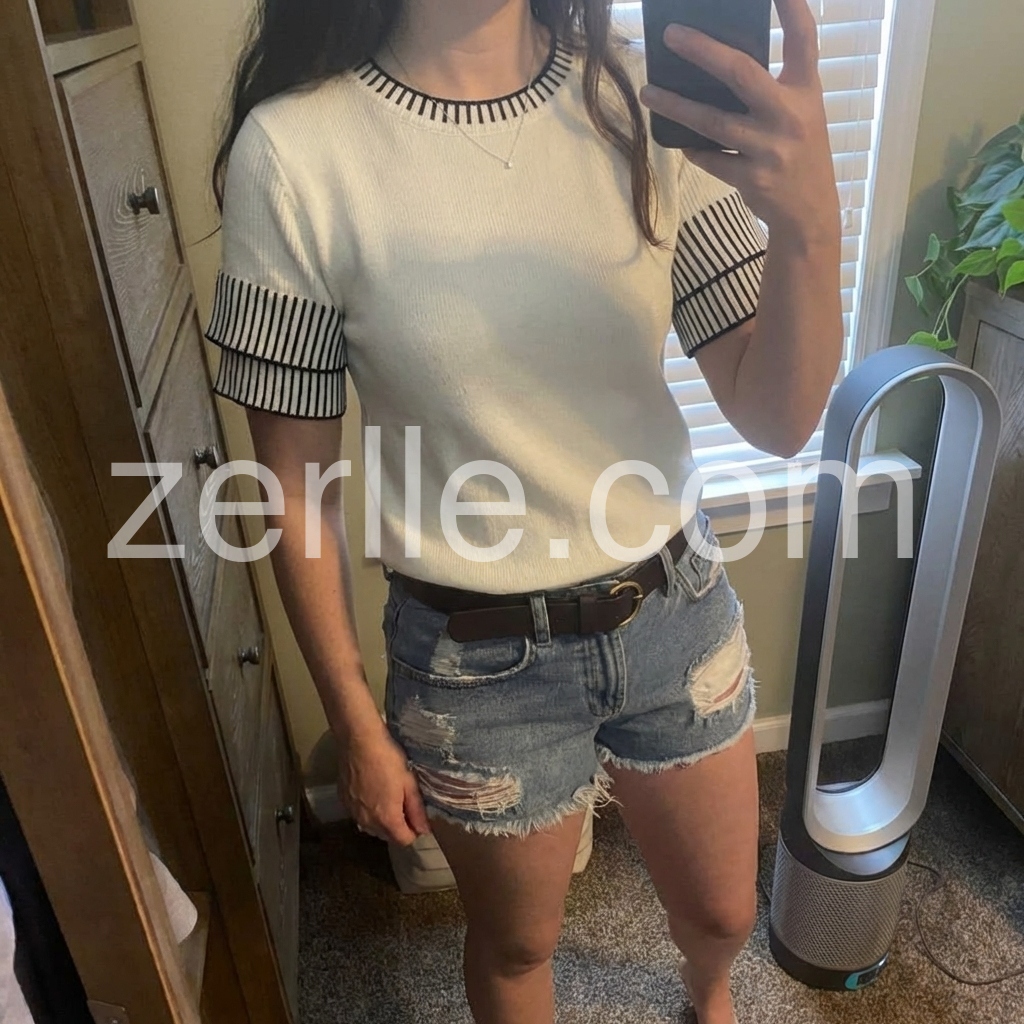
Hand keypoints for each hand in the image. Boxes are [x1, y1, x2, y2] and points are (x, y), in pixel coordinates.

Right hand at [338, 725, 430, 845]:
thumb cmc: (388, 760)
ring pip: (371, 827)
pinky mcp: (343, 801)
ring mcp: (353, 813)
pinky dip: (367, 810)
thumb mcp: (409, 783)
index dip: (414, 832)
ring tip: (388, 797)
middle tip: (404, 804)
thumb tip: (424, 830)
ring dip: (381, 820)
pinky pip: (359, 814)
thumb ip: (417, 811)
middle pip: (387, 836)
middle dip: (398, 827)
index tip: (417, 818)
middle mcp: (367, 822)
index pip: (404, 840)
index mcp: (387, 819)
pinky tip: (372, 792)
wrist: (358, 741)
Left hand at [639, 0, 839, 248]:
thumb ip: (771, 89)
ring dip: (675, 106)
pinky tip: (679, 141)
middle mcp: (790, 115)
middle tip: (671, 35)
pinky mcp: (752, 179)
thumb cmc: (799, 152)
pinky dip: (693, 148)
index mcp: (807, 90)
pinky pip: (710, 158)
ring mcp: (770, 149)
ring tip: (648, 92)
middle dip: (703, 51)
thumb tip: (717, 64)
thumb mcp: (800, 113)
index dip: (792, 8)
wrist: (810, 213)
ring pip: (712, 122)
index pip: (803, 39)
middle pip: (741, 74)